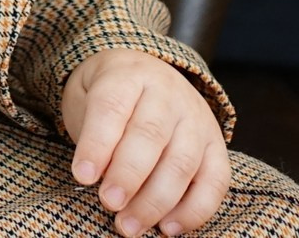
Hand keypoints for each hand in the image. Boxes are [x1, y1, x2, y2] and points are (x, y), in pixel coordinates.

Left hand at [61, 48, 229, 235]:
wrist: (146, 74)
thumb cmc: (109, 96)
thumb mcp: (86, 97)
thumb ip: (89, 130)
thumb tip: (96, 176)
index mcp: (129, 75)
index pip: (112, 106)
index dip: (97, 144)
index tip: (82, 176)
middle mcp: (167, 93)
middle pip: (150, 135)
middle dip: (128, 175)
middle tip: (109, 203)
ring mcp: (196, 118)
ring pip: (182, 162)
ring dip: (155, 201)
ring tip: (129, 226)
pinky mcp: (216, 145)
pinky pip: (216, 181)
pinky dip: (194, 210)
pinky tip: (168, 228)